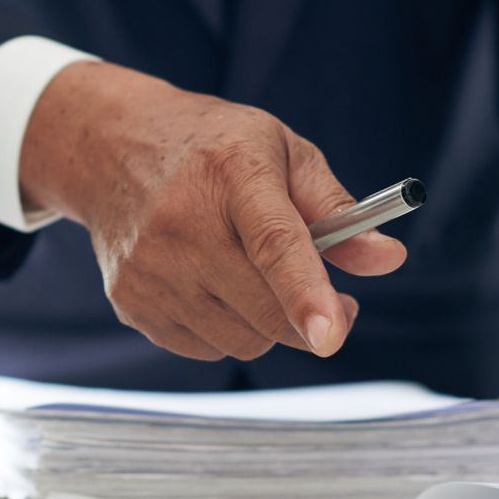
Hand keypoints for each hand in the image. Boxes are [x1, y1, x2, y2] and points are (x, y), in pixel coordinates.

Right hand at [19, 62, 407, 360]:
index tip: (331, 332)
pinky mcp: (131, 303)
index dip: (305, 292)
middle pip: (266, 309)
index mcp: (232, 172)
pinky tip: (216, 286)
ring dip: (268, 324)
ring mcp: (150, 269)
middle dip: (313, 318)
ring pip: (244, 340)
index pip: (272, 243)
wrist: (111, 150)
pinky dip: (228, 330)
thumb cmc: (213, 150)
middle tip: (335, 300)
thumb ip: (339, 209)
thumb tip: (387, 259)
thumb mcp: (283, 152)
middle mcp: (181, 223)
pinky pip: (207, 349)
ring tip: (257, 277)